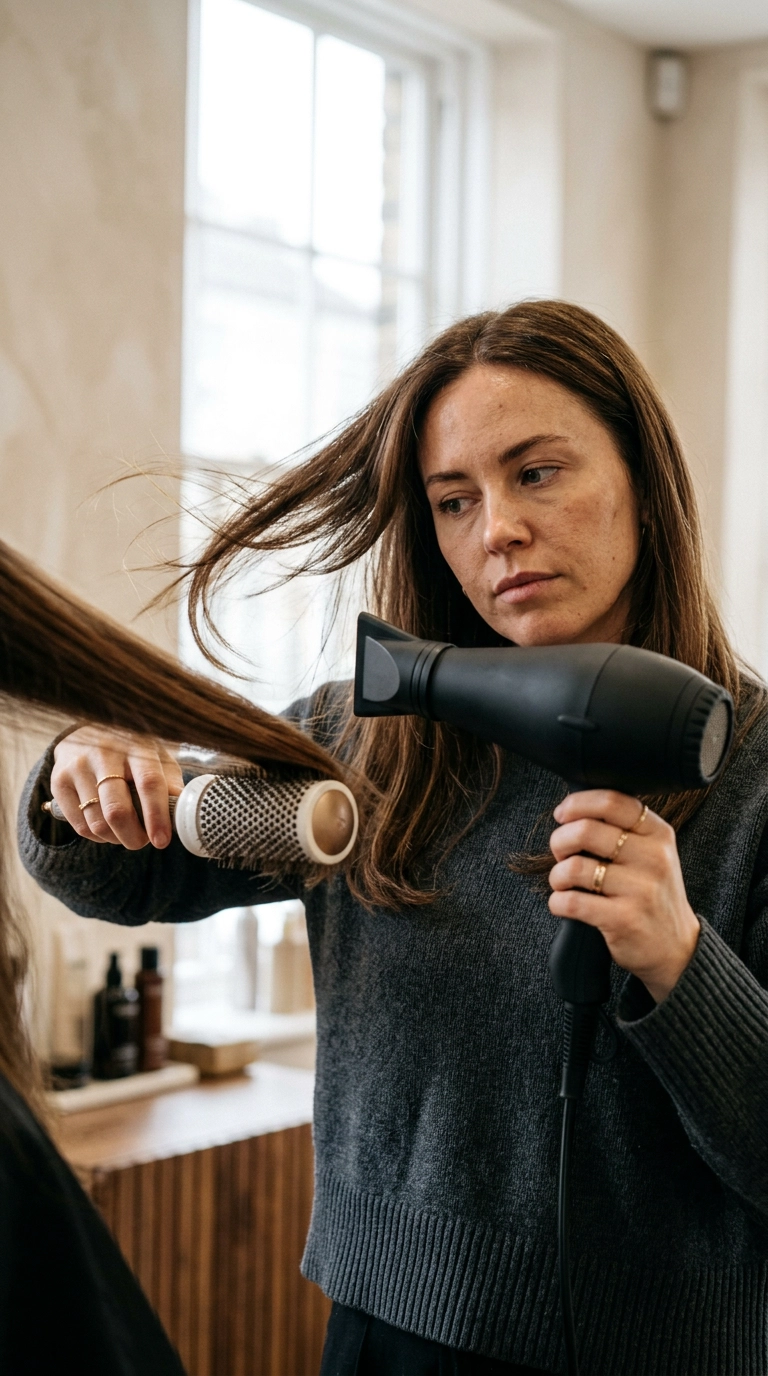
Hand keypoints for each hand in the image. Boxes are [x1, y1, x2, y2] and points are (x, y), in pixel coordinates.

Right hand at [51, 727, 183, 849]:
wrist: (85, 732)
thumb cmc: (130, 750)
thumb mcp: (156, 756)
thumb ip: (170, 781)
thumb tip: (182, 810)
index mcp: (135, 745)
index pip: (148, 783)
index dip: (156, 815)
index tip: (162, 840)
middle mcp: (103, 753)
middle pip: (117, 809)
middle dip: (134, 836)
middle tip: (143, 841)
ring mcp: (77, 767)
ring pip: (97, 822)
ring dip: (116, 838)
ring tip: (126, 833)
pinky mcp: (58, 782)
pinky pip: (80, 825)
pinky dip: (98, 836)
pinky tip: (107, 828)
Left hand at [548, 790, 699, 1002]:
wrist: (676, 949)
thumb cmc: (652, 895)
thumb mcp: (652, 854)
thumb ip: (623, 829)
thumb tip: (571, 809)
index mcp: (659, 834)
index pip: (612, 801)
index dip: (577, 804)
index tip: (562, 815)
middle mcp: (654, 858)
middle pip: (585, 831)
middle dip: (560, 841)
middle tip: (560, 855)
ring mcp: (641, 889)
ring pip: (574, 867)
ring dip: (557, 876)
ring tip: (563, 884)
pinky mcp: (625, 919)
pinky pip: (572, 902)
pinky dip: (557, 902)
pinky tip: (563, 904)